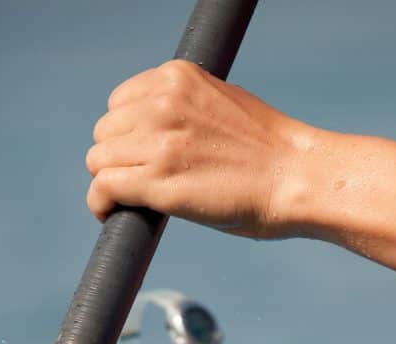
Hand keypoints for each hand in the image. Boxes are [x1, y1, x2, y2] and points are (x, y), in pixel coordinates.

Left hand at [86, 60, 305, 237]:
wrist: (296, 178)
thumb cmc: (268, 151)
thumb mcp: (224, 103)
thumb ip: (185, 107)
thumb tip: (153, 127)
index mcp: (178, 78)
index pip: (120, 102)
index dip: (127, 133)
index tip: (141, 153)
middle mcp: (163, 103)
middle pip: (105, 132)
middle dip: (119, 157)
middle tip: (141, 180)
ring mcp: (158, 142)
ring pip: (99, 161)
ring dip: (111, 182)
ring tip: (131, 199)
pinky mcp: (158, 182)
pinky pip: (104, 188)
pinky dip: (101, 203)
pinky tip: (111, 213)